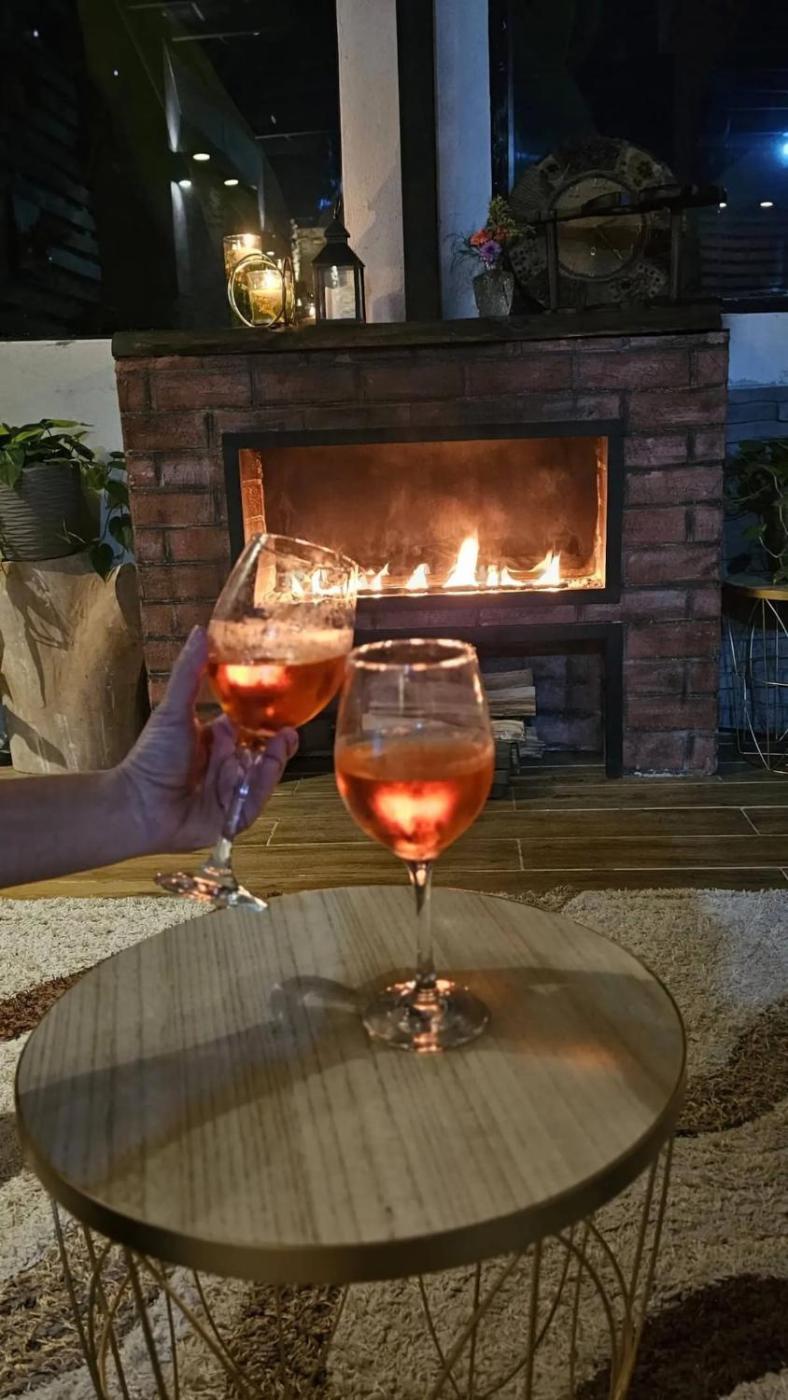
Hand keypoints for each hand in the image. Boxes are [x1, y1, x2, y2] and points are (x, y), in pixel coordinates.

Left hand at [121, 628, 297, 852]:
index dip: (267, 717)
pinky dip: (262, 783)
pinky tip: (266, 767)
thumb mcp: (174, 709)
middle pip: (262, 751)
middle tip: (290, 729)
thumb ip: (190, 672)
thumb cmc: (152, 757)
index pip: (249, 726)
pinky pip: (256, 799)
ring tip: (285, 742)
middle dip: (279, 741)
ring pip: (263, 774)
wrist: (138, 804)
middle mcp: (227, 765)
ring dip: (274, 759)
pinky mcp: (234, 816)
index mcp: (216, 740)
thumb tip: (201, 630)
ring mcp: (232, 792)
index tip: (283, 702)